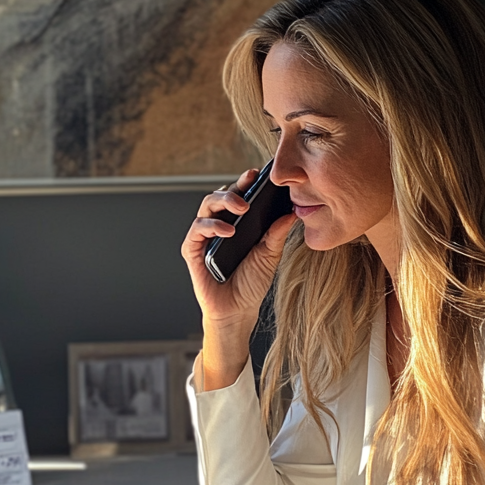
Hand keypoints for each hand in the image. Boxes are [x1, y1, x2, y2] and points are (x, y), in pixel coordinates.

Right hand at [181, 169, 297, 387]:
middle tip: (249, 189)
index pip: (239, 196)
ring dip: (223, 201)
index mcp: (236, 223)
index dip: (245, 182)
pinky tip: (228, 231)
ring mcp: (204, 237)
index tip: (257, 173)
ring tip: (241, 209)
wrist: (237, 311)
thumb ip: (277, 232)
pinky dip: (212, 226)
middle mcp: (218, 225)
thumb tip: (292, 212)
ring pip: (206, 206)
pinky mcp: (192, 250)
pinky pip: (197, 230)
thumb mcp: (270, 255)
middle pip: (220, 195)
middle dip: (234, 189)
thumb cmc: (251, 283)